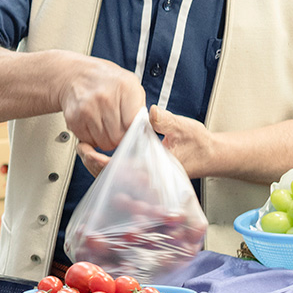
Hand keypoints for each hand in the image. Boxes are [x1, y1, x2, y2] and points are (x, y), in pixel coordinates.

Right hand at [58, 56, 145, 155]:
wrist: (75, 75)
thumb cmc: (106, 81)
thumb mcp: (130, 85)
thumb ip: (139, 107)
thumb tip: (145, 131)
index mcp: (125, 86)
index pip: (134, 125)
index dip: (134, 131)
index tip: (132, 130)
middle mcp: (105, 97)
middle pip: (118, 137)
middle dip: (119, 137)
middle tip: (116, 127)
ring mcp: (87, 108)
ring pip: (104, 142)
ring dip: (105, 138)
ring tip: (104, 125)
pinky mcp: (73, 118)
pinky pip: (88, 140)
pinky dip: (91, 137)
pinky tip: (92, 124)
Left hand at [79, 105, 216, 178]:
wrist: (210, 154)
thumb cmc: (199, 144)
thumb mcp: (184, 127)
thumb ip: (167, 121)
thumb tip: (151, 113)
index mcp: (156, 169)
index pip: (124, 172)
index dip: (105, 163)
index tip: (91, 152)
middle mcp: (147, 178)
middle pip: (113, 179)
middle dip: (94, 164)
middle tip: (82, 149)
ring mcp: (144, 179)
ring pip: (113, 179)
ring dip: (97, 165)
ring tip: (84, 149)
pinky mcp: (142, 175)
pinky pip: (119, 175)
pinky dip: (105, 165)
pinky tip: (97, 153)